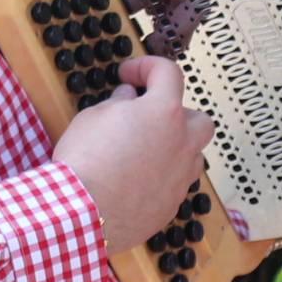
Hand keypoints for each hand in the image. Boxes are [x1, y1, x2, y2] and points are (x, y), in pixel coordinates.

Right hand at [56, 56, 215, 253]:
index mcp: (164, 112)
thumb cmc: (85, 161)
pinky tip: (136, 180)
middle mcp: (182, 142)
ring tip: (143, 151)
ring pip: (192, 155)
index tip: (129, 75)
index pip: (168, 73)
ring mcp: (182, 175)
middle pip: (198, 119)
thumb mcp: (93, 117)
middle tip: (147, 119)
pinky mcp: (173, 203)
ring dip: (174, 148)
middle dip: (177, 114)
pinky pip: (176, 183)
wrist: (82, 214)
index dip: (147, 67)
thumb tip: (128, 99)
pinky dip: (162, 177)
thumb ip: (118, 104)